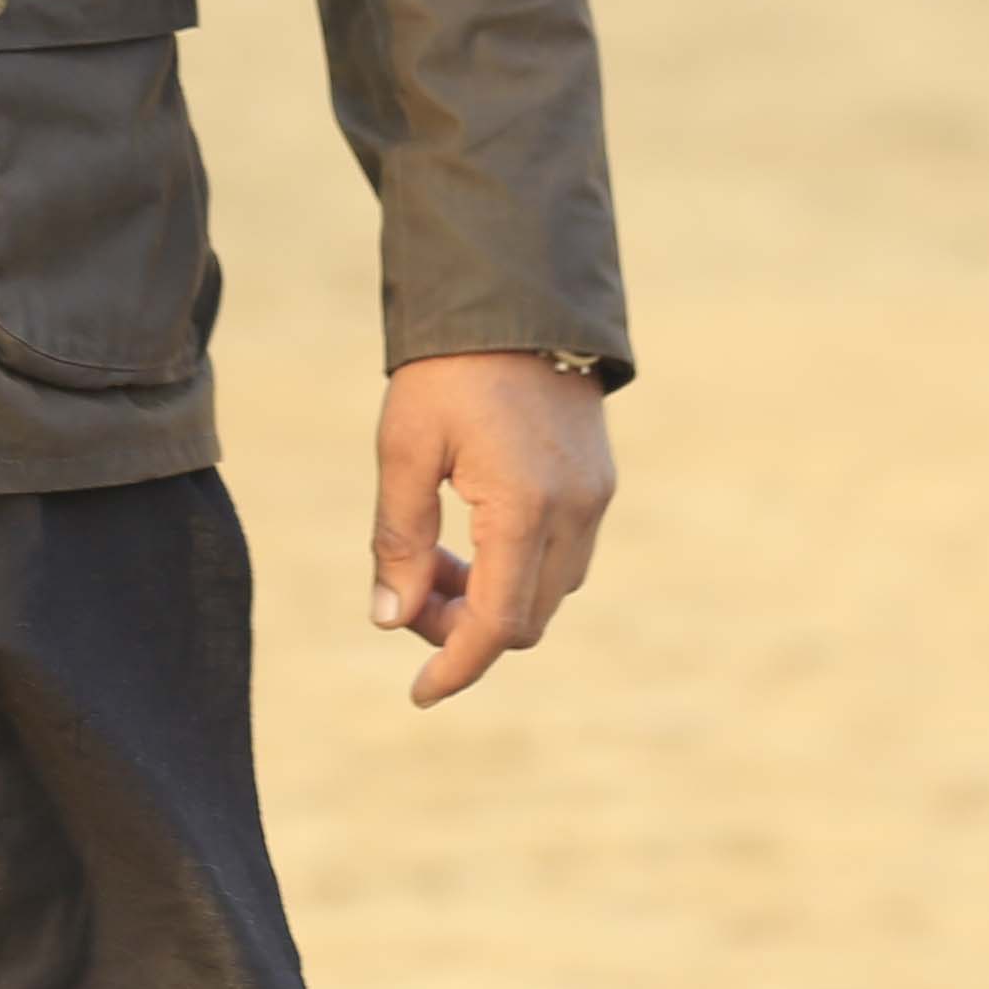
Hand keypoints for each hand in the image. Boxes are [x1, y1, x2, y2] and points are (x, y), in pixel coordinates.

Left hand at [370, 349, 617, 708]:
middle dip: (462, 626)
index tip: (419, 694)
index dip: (455, 666)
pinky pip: (563, 555)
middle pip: (524, 619)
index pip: (496, 626)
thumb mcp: (403, 448)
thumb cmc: (448, 370)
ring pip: (547, 591)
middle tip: (405, 591)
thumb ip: (397, 538)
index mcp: (526, 509)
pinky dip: (515, 566)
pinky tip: (468, 530)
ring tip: (430, 552)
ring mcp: (595, 498)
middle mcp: (575, 513)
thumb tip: (389, 619)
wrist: (514, 293)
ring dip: (489, 596)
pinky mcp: (598, 481)